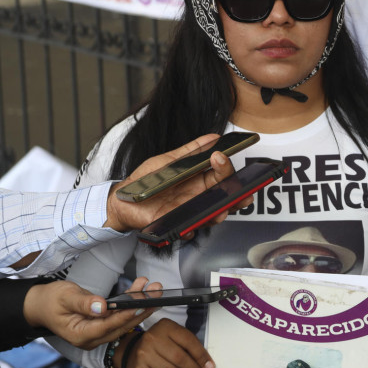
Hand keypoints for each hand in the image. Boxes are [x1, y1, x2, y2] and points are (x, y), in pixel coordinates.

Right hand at [22, 276, 159, 348]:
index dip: (126, 315)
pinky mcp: (103, 325)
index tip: (142, 304)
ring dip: (140, 304)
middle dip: (141, 308)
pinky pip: (120, 315)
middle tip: (157, 292)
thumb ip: (83, 303)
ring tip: (154, 287)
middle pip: (121, 325)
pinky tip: (141, 289)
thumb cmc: (50, 300)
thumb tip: (101, 307)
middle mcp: (92, 338)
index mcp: (80, 335)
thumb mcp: (64, 297)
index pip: (108, 326)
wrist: (41, 305)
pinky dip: (131, 302)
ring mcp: (98, 333)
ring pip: (124, 320)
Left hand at [104, 134, 247, 232]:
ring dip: (220, 214)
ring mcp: (190, 211)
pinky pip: (188, 230)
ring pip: (213, 215)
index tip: (222, 156)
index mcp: (200, 180)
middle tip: (243, 191)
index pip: (221, 175)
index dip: (226, 168)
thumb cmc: (148, 179)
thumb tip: (213, 137)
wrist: (124, 198)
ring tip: (220, 210)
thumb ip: (191, 151)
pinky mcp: (177, 224)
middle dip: (238, 195)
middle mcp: (199, 197)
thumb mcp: (169, 161)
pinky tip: (189, 227)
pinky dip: (191, 230)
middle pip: (225, 197)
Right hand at [116, 317, 214, 367]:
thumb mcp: (175, 337)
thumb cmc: (162, 344)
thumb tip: (207, 366)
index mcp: (165, 327)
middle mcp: (152, 339)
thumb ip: (190, 346)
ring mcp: (144, 355)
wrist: (134, 352)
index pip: (188, 341)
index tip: (211, 367)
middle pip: (179, 358)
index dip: (201, 356)